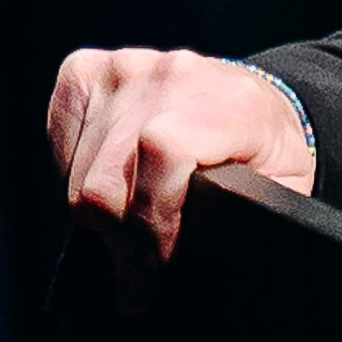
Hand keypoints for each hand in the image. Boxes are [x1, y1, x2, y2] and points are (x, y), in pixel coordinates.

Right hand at [47, 51, 317, 297]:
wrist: (249, 98)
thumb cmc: (265, 150)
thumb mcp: (282, 189)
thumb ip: (245, 221)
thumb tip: (193, 273)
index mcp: (229, 102)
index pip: (161, 154)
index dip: (151, 221)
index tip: (158, 262)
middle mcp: (171, 75)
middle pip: (107, 181)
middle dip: (124, 238)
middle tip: (140, 268)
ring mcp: (124, 68)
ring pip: (78, 175)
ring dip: (102, 215)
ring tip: (131, 228)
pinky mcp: (86, 70)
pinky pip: (59, 144)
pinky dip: (75, 177)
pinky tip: (112, 185)